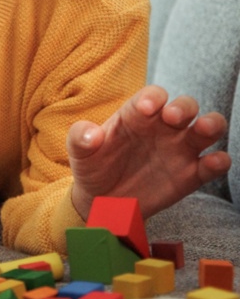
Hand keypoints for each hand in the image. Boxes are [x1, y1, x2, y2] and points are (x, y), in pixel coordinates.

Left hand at [68, 85, 230, 219]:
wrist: (102, 201)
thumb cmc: (92, 166)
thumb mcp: (79, 152)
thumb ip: (81, 137)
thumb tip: (91, 134)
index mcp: (136, 116)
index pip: (152, 96)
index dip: (152, 97)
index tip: (145, 108)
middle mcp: (163, 128)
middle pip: (185, 106)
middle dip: (183, 107)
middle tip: (172, 118)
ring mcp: (179, 150)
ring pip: (207, 128)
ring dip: (211, 125)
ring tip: (203, 129)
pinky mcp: (191, 175)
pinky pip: (213, 164)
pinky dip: (219, 161)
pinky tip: (213, 162)